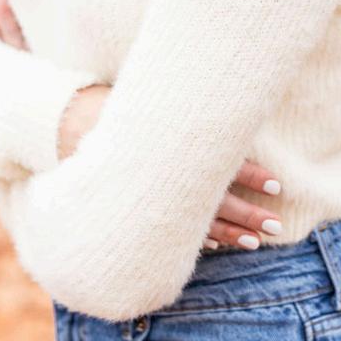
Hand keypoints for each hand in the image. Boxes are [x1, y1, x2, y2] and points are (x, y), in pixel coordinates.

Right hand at [59, 86, 281, 246]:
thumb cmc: (114, 105)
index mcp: (174, 143)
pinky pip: (172, 231)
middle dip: (249, 212)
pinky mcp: (140, 207)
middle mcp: (166, 172)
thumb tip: (228, 94)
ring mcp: (152, 194)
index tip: (276, 184)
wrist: (63, 124)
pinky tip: (218, 246)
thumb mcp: (150, 98)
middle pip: (216, 199)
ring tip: (256, 241)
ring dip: (230, 232)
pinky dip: (197, 239)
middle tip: (277, 223)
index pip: (221, 161)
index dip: (250, 174)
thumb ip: (186, 106)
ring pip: (198, 221)